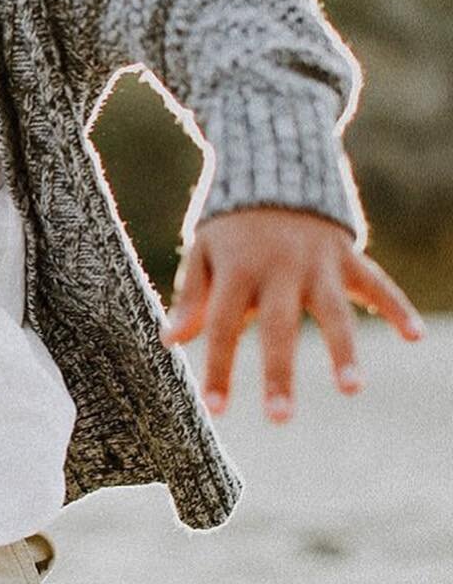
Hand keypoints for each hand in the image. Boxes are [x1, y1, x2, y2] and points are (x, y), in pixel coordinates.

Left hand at [158, 206, 425, 422]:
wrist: (273, 164)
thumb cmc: (230, 223)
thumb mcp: (202, 250)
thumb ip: (191, 296)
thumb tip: (170, 341)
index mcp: (237, 269)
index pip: (225, 326)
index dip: (220, 367)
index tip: (215, 409)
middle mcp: (279, 267)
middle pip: (280, 327)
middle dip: (280, 373)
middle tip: (279, 418)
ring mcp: (318, 261)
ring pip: (334, 311)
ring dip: (344, 350)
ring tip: (352, 389)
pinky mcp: (347, 254)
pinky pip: (376, 283)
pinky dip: (396, 307)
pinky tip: (413, 336)